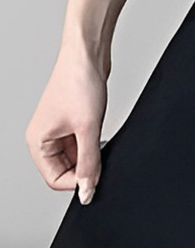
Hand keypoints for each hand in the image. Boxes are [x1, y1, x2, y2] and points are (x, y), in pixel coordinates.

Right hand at [25, 49, 108, 204]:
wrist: (87, 56)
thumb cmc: (79, 84)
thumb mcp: (88, 129)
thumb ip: (89, 163)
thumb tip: (87, 191)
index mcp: (38, 142)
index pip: (54, 180)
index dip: (77, 183)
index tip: (97, 178)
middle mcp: (44, 138)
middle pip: (64, 171)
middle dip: (84, 169)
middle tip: (103, 159)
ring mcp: (58, 131)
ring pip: (75, 158)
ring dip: (90, 156)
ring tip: (100, 139)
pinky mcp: (73, 123)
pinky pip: (82, 145)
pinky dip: (93, 145)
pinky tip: (102, 134)